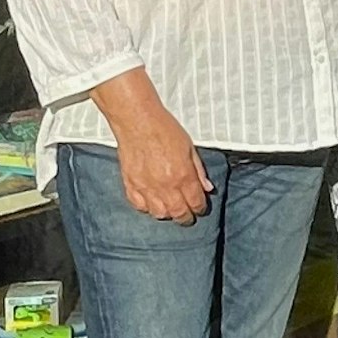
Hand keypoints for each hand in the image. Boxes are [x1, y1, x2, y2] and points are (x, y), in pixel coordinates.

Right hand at [113, 105, 213, 223]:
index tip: (200, 208)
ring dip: (167, 213)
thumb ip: (199, 170)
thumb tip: (207, 188)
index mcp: (183, 175)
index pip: (195, 203)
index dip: (200, 208)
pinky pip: (139, 205)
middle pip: (178, 213)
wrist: (138, 120)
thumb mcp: (189, 147)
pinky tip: (151, 201)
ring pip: (159, 213)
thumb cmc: (164, 128)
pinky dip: (146, 207)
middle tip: (187, 215)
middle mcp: (165, 186)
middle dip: (185, 217)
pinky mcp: (130, 184)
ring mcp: (146, 187)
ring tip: (170, 207)